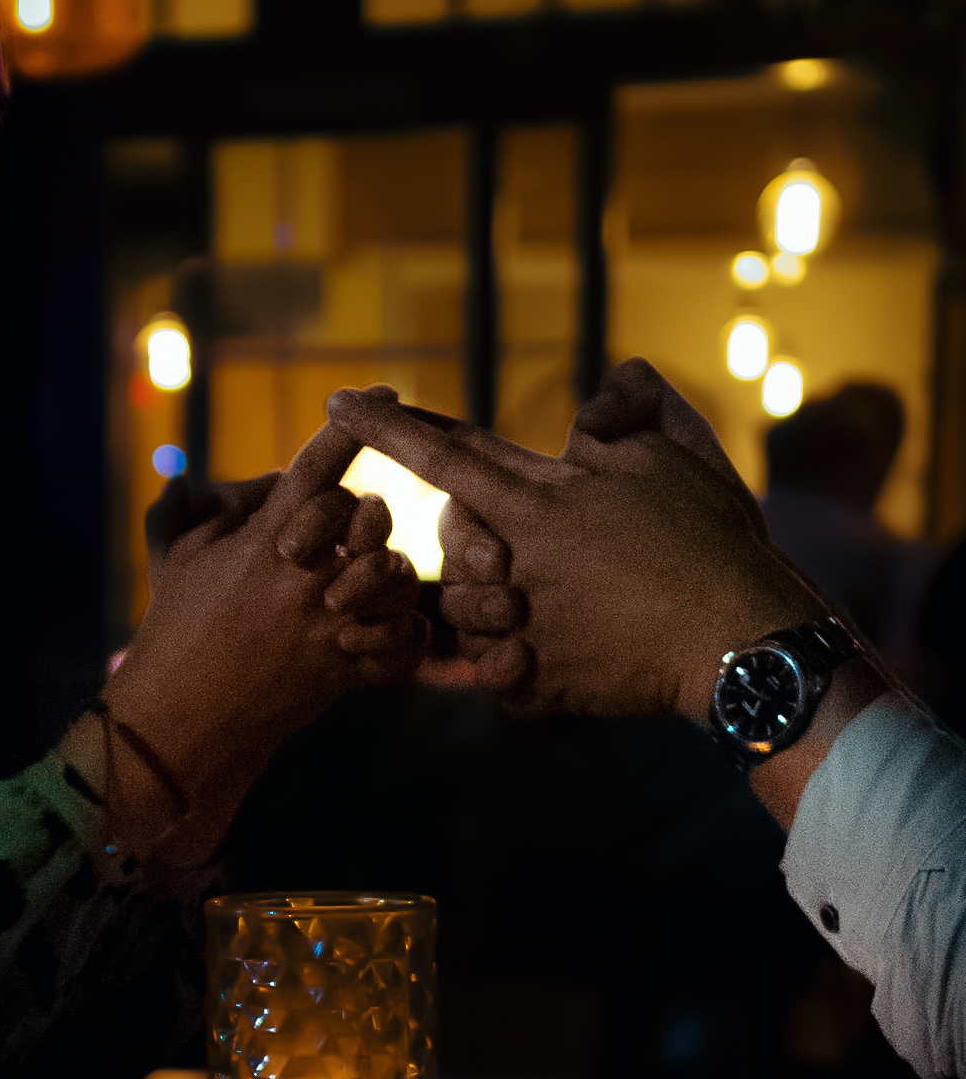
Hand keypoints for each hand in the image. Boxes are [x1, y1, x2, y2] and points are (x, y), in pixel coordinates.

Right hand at [96, 422, 425, 855]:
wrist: (182, 716)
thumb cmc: (175, 630)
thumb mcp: (171, 561)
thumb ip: (183, 511)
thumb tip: (185, 476)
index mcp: (264, 541)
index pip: (317, 468)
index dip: (353, 426)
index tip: (382, 395)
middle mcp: (302, 577)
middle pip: (372, 516)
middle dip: (373, 515)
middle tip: (361, 530)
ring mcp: (328, 626)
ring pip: (399, 576)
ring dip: (394, 574)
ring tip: (373, 584)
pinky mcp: (345, 671)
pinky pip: (408, 642)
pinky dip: (407, 636)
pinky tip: (390, 631)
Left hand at [328, 370, 821, 723]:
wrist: (741, 639)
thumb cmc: (710, 538)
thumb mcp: (674, 451)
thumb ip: (625, 410)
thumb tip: (599, 394)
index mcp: (536, 501)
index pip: (441, 453)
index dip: (387, 427)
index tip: (336, 402)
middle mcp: (515, 565)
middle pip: (448, 544)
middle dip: (468, 540)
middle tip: (517, 546)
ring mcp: (524, 629)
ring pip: (463, 615)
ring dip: (491, 607)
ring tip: (539, 604)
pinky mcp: (543, 684)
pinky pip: (497, 678)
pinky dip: (515, 669)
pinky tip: (553, 658)